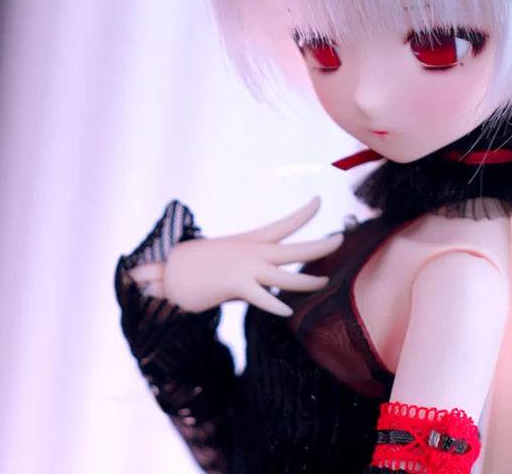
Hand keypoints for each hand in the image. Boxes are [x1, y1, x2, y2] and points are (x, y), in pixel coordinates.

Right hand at [132, 196, 343, 314]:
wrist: (171, 272)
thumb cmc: (198, 268)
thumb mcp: (228, 264)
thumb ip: (250, 273)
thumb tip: (267, 283)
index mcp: (251, 242)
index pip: (282, 225)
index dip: (303, 214)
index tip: (319, 201)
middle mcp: (252, 252)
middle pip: (294, 248)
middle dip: (320, 245)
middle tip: (340, 237)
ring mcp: (245, 268)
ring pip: (285, 276)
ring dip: (307, 280)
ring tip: (325, 281)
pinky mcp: (234, 286)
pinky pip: (260, 297)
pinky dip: (275, 304)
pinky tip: (287, 311)